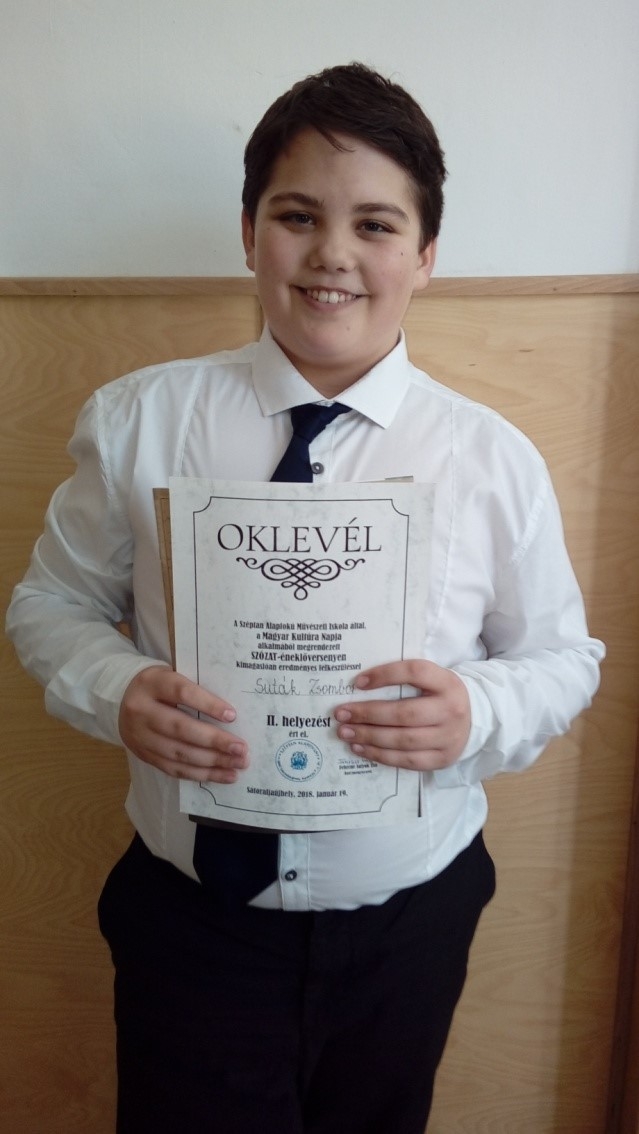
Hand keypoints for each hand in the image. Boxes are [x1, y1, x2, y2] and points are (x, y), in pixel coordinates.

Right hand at [118, 666, 248, 782]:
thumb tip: (232, 713)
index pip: (182, 693)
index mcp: (152, 684)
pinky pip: (174, 769)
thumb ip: (195, 689)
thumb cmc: (160, 686)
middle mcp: (142, 711)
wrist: (121, 700)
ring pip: (179, 753)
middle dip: (215, 741)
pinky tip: (222, 775)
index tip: (232, 715)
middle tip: (241, 749)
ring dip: (212, 762)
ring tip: (237, 764)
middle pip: (181, 728)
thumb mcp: (172, 676)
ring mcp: (141, 736)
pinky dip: (201, 774)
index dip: (208, 704)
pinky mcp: (144, 756)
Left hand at [334, 659, 469, 770]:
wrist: (476, 720)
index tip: (357, 682)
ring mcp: (448, 738)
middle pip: (404, 713)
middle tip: (341, 713)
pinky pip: (406, 761)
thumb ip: (406, 678)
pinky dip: (380, 755)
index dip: (385, 675)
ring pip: (403, 740)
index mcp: (447, 682)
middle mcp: (450, 710)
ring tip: (345, 732)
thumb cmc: (441, 695)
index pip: (415, 672)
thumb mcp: (433, 679)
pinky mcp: (442, 759)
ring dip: (369, 737)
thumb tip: (360, 684)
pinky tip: (360, 748)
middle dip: (368, 714)